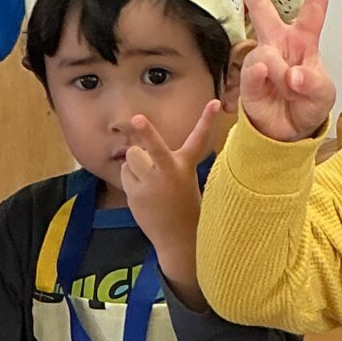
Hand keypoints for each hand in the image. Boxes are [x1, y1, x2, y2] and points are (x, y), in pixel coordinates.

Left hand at [120, 99, 229, 305]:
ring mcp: (151, 184)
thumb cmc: (181, 203)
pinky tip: (143, 192)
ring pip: (133, 155)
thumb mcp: (182, 179)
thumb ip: (162, 161)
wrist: (178, 237)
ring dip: (135, 161)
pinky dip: (130, 178)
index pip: (199, 139)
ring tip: (147, 178)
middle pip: (155, 147)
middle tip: (138, 119)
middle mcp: (169, 173)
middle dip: (147, 132)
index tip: (215, 103)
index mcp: (185, 166)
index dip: (207, 120)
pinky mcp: (136, 194)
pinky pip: (126, 172)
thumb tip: (134, 144)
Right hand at [232, 0, 334, 140]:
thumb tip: (293, 74)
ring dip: (280, 74)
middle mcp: (278, 45)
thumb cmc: (307, 105)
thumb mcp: (323, 94)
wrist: (287, 132)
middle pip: (262, 8)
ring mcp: (261, 60)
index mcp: (303, 42)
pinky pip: (253, 71)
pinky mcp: (248, 78)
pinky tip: (266, 79)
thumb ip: (312, 82)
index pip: (313, 11)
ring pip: (266, 55)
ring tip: (288, 89)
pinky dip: (262, 78)